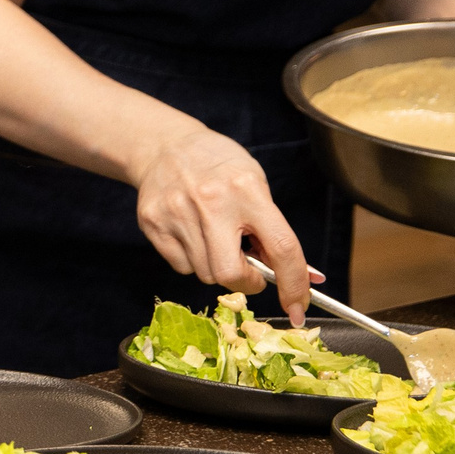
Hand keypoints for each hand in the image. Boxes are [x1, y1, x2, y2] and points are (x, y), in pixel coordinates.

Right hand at [130, 126, 317, 323]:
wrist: (163, 145)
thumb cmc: (217, 165)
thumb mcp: (254, 185)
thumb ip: (272, 229)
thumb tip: (302, 277)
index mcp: (246, 190)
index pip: (281, 248)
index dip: (293, 284)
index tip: (298, 308)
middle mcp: (210, 202)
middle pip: (229, 273)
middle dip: (244, 282)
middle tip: (248, 270)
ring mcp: (176, 214)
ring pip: (204, 274)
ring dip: (217, 267)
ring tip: (215, 238)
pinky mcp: (152, 224)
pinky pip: (181, 266)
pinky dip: (193, 260)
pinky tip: (192, 234)